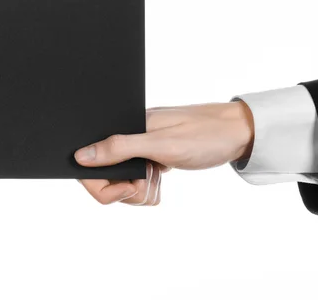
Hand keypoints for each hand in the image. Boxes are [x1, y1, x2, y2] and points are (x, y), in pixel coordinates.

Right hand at [74, 101, 254, 204]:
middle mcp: (126, 137)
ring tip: (162, 173)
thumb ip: (120, 148)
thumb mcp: (161, 143)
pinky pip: (137, 186)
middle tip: (153, 178)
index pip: (89, 161)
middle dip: (128, 190)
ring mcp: (137, 150)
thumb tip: (82, 155)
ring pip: (122, 187)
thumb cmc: (203, 133)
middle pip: (104, 180)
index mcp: (123, 126)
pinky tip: (164, 176)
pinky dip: (149, 189)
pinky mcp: (148, 160)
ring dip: (142, 190)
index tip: (131, 186)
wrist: (236, 134)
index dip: (103, 184)